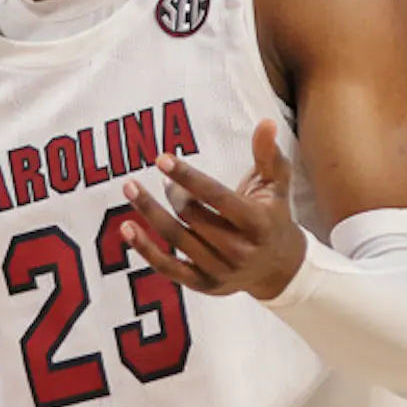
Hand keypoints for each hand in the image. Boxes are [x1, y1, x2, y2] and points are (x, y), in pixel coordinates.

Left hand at [121, 120, 307, 300]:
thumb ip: (268, 154)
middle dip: (173, 192)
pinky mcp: (203, 284)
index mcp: (257, 223)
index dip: (189, 178)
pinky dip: (145, 249)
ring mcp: (220, 270)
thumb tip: (266, 122)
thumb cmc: (272, 216)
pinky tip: (127, 227)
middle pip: (193, 216)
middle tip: (163, 174)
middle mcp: (239, 250)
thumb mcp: (276, 185)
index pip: (217, 197)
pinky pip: (168, 267)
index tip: (162, 159)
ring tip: (131, 188)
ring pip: (177, 239)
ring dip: (150, 213)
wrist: (279, 269)